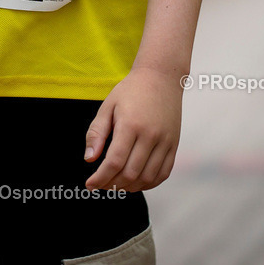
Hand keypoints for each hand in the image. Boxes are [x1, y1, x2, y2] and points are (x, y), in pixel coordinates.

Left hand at [84, 67, 182, 191]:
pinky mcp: (174, 144)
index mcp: (130, 124)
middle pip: (130, 173)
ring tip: (117, 184)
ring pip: (147, 178)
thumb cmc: (131, 91)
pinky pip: (163, 173)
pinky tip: (136, 182)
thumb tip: (89, 159)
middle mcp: (150, 135)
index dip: (100, 178)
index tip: (90, 184)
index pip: (114, 162)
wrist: (161, 77)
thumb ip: (97, 132)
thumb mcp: (108, 106)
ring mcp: (165, 141)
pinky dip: (149, 183)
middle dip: (112, 184)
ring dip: (130, 187)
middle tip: (101, 184)